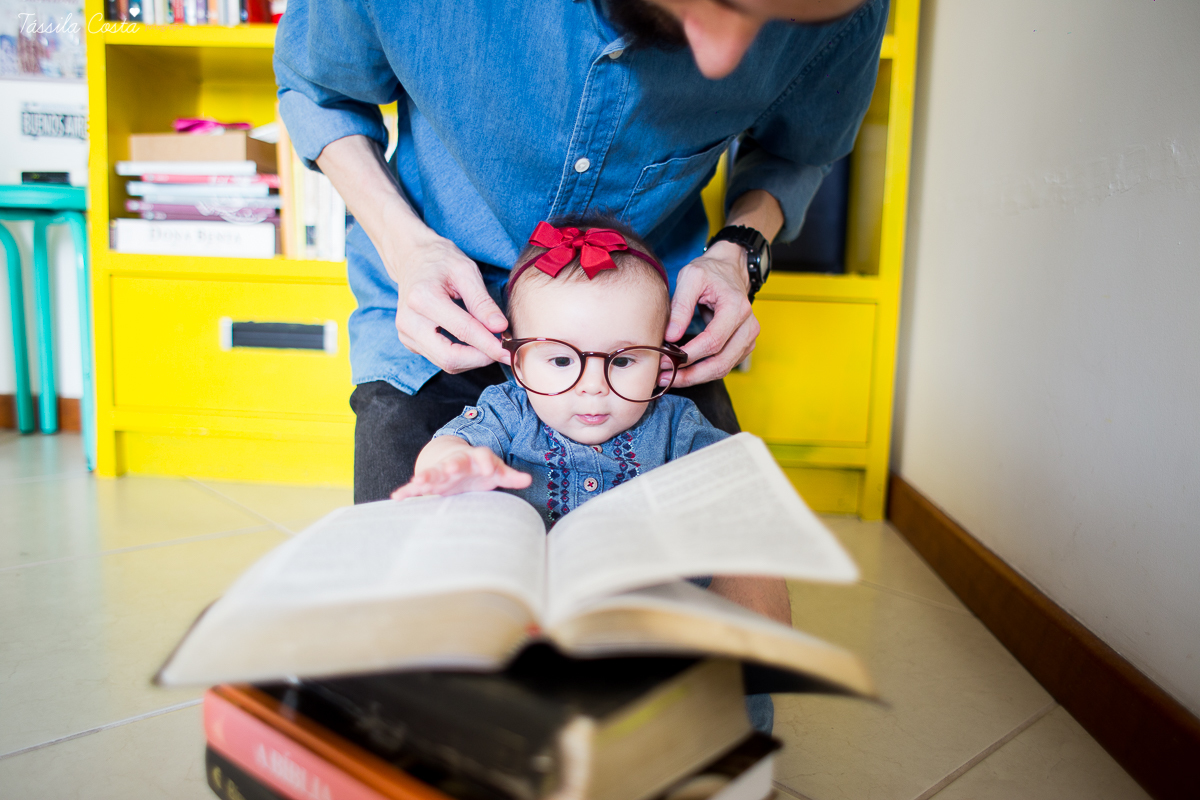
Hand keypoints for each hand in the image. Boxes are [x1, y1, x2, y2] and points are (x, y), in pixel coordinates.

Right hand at [388, 231, 509, 372]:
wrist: (412, 258)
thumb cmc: (441, 260)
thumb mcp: (466, 271)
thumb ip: (483, 302)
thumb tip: (500, 328)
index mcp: (422, 298)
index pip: (463, 331)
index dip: (490, 345)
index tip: (510, 351)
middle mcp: (409, 320)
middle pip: (449, 358)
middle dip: (481, 359)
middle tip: (504, 352)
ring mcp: (406, 334)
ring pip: (445, 363)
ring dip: (473, 360)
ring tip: (492, 344)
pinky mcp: (409, 341)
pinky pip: (440, 359)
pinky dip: (462, 356)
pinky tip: (474, 343)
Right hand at [390, 446, 531, 499]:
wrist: (454, 459)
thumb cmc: (479, 469)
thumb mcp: (496, 470)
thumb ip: (510, 476)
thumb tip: (529, 479)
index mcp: (476, 458)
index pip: (483, 457)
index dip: (486, 462)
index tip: (489, 470)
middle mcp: (457, 463)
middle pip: (454, 463)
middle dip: (451, 466)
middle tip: (449, 470)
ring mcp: (442, 471)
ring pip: (433, 473)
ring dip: (426, 476)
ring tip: (418, 482)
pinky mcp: (430, 482)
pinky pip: (416, 486)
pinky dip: (407, 491)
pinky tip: (397, 498)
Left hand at [665, 240, 759, 386]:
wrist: (729, 269)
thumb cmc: (709, 272)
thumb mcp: (690, 278)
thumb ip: (680, 307)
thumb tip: (670, 337)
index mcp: (736, 308)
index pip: (713, 341)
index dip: (688, 356)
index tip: (665, 360)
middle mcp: (748, 327)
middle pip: (720, 363)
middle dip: (690, 375)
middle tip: (664, 378)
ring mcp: (748, 338)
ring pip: (723, 369)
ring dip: (695, 377)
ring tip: (669, 378)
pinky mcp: (743, 346)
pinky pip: (724, 366)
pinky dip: (703, 372)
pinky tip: (683, 372)